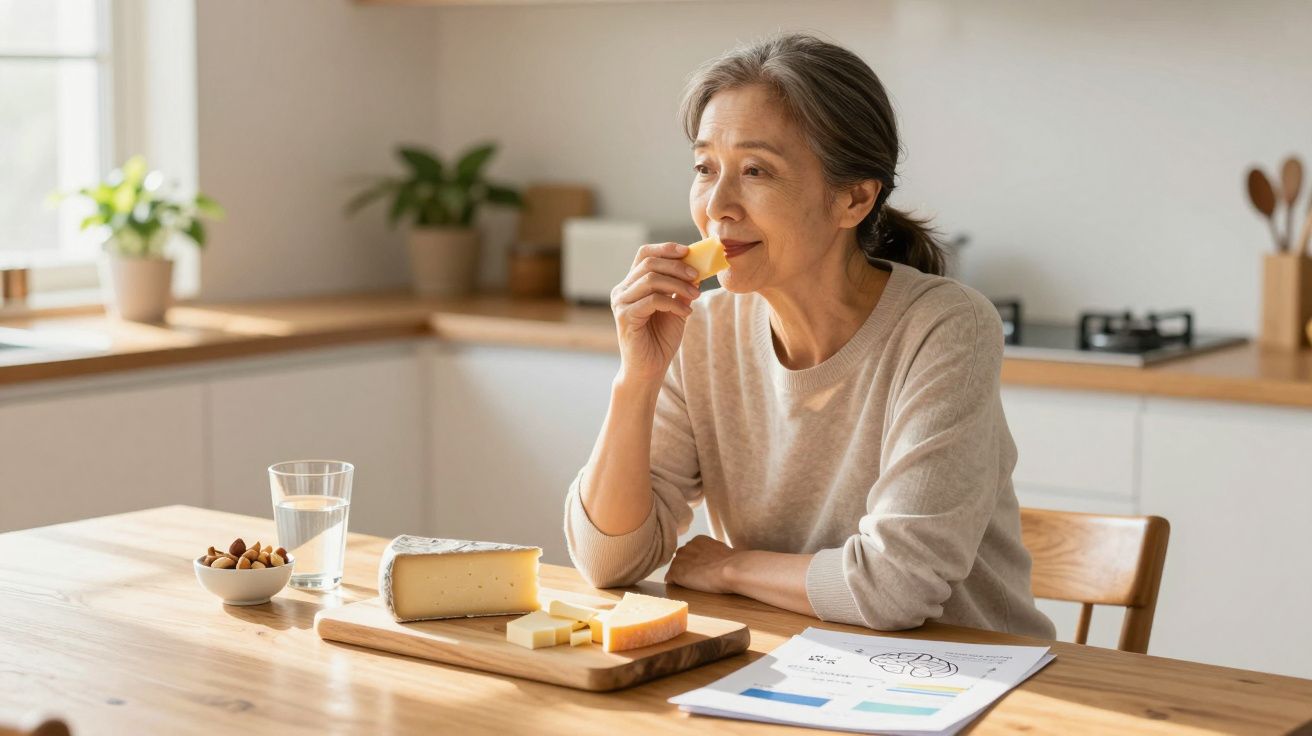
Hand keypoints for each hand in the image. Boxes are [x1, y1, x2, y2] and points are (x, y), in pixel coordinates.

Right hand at [611, 242, 701, 384]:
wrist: (649, 370)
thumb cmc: (660, 340)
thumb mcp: (676, 309)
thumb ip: (681, 289)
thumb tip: (697, 268)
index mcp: (632, 285)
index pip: (644, 254)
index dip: (665, 249)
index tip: (688, 251)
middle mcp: (622, 290)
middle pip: (649, 264)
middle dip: (677, 267)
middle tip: (697, 276)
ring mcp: (621, 303)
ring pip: (651, 280)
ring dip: (678, 285)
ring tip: (695, 295)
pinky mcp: (625, 316)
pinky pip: (652, 300)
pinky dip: (673, 303)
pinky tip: (685, 313)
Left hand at [665, 535, 737, 593]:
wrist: (731, 569)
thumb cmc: (733, 563)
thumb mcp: (723, 551)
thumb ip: (713, 553)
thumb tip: (716, 562)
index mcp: (698, 540)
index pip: (691, 551)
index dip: (696, 562)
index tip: (703, 569)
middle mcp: (686, 546)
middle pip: (681, 559)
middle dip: (687, 567)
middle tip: (699, 578)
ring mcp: (679, 559)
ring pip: (675, 569)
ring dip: (681, 576)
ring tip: (694, 584)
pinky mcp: (676, 572)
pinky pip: (670, 579)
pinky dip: (675, 584)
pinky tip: (684, 588)